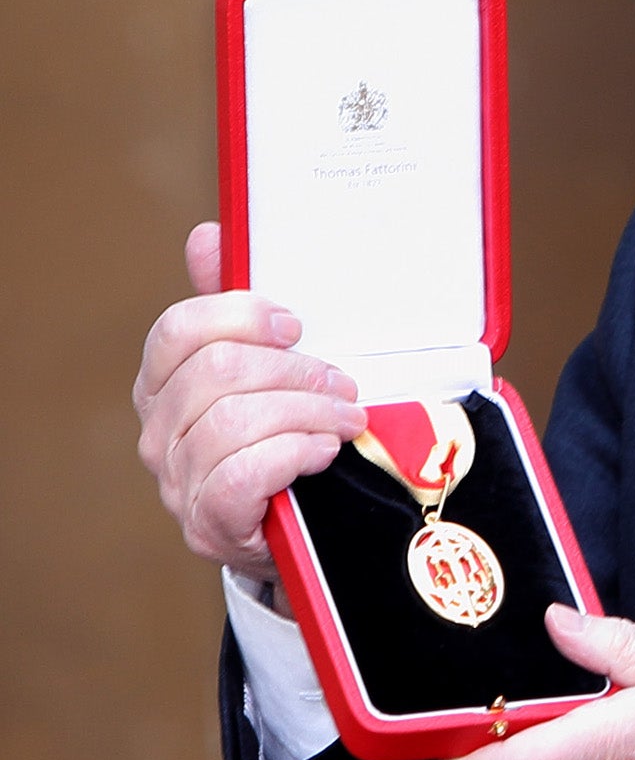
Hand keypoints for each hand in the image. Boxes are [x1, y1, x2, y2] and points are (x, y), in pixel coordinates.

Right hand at [133, 222, 366, 578]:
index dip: (241, 315)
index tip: (297, 324)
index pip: (179, 329)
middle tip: (345, 384)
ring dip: (309, 413)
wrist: (294, 526)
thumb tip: (209, 234)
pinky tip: (324, 452)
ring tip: (349, 419)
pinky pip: (243, 474)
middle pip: (218, 372)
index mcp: (163, 381)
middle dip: (297, 372)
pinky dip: (293, 454)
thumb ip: (235, 306)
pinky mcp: (208, 522)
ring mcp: (177, 480)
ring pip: (235, 420)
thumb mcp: (266, 368)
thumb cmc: (280, 433)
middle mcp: (159, 429)